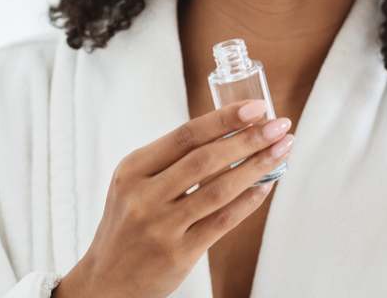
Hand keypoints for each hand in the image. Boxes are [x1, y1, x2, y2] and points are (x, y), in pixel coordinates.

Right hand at [53, 100, 293, 297]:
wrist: (106, 280)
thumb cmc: (128, 222)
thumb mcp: (134, 183)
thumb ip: (171, 160)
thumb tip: (230, 132)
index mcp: (133, 169)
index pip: (186, 134)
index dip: (225, 118)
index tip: (256, 107)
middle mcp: (144, 196)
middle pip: (206, 159)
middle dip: (249, 138)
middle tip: (279, 125)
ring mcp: (161, 226)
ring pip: (220, 189)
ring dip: (257, 166)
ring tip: (281, 150)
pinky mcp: (178, 254)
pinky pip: (222, 221)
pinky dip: (249, 201)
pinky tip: (266, 185)